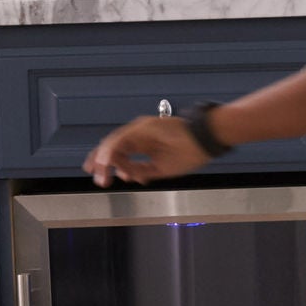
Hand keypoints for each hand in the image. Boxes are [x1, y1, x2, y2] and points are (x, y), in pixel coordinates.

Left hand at [84, 116, 209, 186]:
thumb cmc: (191, 151)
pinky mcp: (144, 126)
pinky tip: (108, 161)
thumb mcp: (162, 168)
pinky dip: (112, 150)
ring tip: (101, 173)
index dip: (108, 166)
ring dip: (105, 158)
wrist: (207, 139)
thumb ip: (143, 170)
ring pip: (114, 142)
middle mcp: (140, 134)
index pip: (119, 153)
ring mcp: (141, 129)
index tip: (102, 178)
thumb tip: (126, 175)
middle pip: (112, 147)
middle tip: (98, 178)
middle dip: (101, 163)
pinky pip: (123, 138)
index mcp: (144, 143)